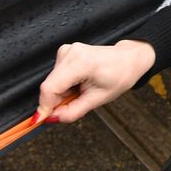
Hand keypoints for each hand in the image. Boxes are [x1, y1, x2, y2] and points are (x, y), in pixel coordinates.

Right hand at [35, 39, 154, 123]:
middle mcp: (71, 53)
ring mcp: (67, 50)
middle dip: (57, 101)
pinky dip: (64, 85)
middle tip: (77, 102)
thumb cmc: (118, 76)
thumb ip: (73, 111)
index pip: (50, 88)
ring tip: (82, 89)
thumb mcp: (97, 99)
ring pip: (52, 82)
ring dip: (62, 93)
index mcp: (81, 63)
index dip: (44, 106)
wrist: (127, 59)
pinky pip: (56, 76)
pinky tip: (79, 82)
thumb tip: (52, 118)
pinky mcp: (65, 52)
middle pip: (49, 86)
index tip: (42, 120)